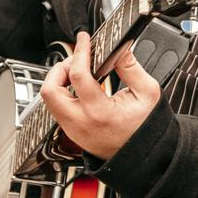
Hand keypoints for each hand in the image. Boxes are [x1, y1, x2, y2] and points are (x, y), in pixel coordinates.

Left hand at [40, 30, 160, 162]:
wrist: (144, 157)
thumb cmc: (147, 129)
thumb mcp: (147, 92)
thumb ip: (131, 67)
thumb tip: (119, 48)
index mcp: (99, 112)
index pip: (77, 75)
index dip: (80, 51)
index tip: (84, 40)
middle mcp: (80, 123)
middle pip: (49, 90)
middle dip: (60, 68)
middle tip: (77, 60)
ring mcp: (73, 130)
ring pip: (49, 100)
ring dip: (60, 81)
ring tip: (79, 73)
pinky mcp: (71, 133)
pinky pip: (57, 109)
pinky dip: (64, 93)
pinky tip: (80, 87)